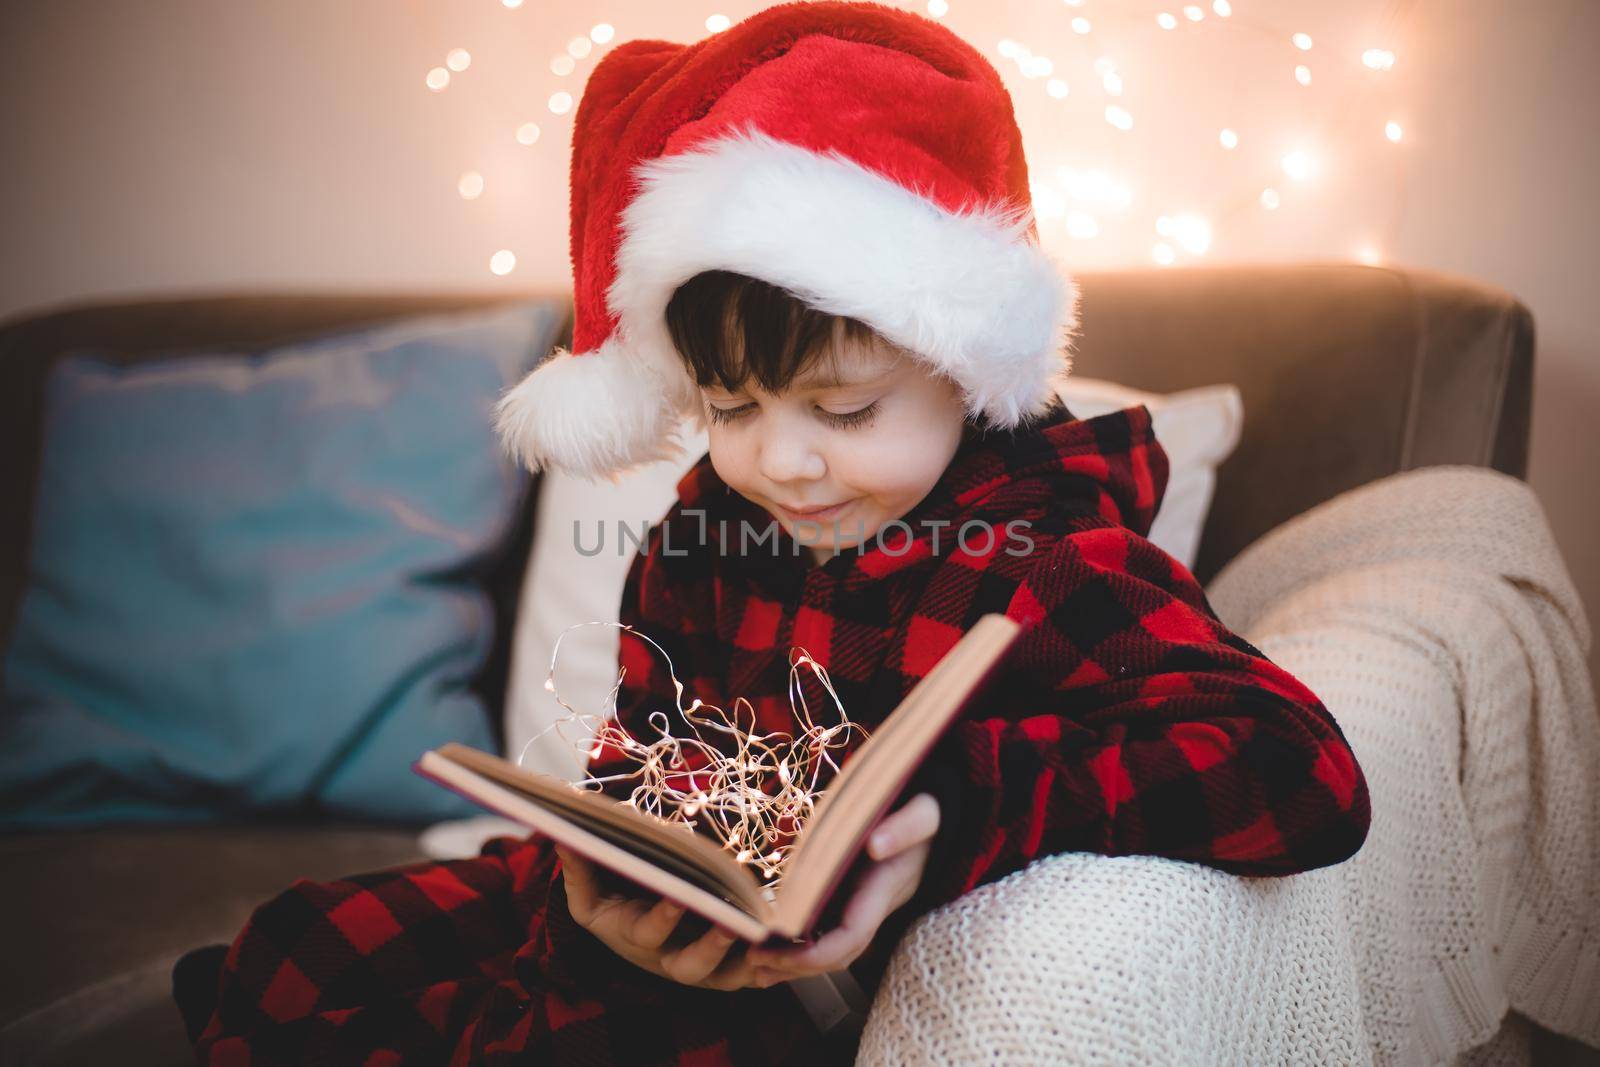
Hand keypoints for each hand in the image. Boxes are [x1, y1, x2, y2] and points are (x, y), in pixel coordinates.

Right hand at [556, 845, 766, 990]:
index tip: (679, 896)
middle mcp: (669, 959)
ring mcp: (700, 968)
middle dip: (713, 948)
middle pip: (691, 967)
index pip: (648, 931)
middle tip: (734, 926)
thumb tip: (564, 838)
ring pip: (727, 976)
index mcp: (635, 937)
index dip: (664, 917)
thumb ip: (578, 867)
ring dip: (751, 963)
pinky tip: (793, 951)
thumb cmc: (611, 903)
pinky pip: (752, 975)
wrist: (629, 930)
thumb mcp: (587, 891)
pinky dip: (773, 968)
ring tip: (771, 943)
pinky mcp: (725, 969)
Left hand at [744, 793, 938, 985]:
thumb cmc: (927, 810)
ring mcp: (864, 905)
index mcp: (885, 888)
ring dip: (794, 962)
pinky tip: (772, 949)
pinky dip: (800, 945)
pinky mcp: (854, 898)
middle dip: (797, 965)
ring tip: (753, 967)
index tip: (778, 954)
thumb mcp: (924, 813)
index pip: (852, 936)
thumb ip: (906, 827)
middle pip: (838, 953)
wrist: (935, 816)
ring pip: (831, 948)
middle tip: (751, 963)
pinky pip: (828, 931)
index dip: (816, 953)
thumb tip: (876, 844)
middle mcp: (874, 906)